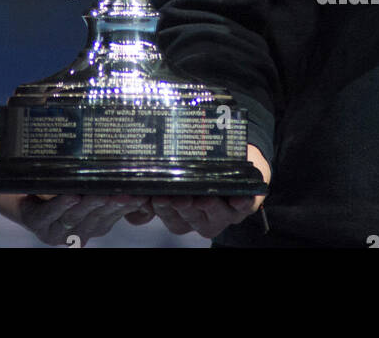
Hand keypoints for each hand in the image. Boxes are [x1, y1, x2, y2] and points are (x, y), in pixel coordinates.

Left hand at [0, 192, 151, 246]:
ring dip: (88, 206)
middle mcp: (73, 232)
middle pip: (95, 220)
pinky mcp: (33, 222)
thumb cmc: (52, 183)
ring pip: (74, 218)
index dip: (126, 207)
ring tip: (100, 193)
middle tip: (125, 193)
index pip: (111, 218)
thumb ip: (102, 185)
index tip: (142, 195)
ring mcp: (53, 230)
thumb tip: (137, 175)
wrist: (11, 184)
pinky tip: (71, 195)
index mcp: (89, 226)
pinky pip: (49, 214)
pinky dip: (61, 205)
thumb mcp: (81, 183)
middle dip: (110, 206)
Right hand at [150, 145, 270, 238]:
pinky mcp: (243, 207)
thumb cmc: (199, 169)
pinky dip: (241, 203)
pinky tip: (238, 197)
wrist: (234, 168)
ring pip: (214, 216)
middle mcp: (199, 217)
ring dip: (210, 208)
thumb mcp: (181, 169)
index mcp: (179, 211)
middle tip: (177, 199)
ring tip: (204, 199)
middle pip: (189, 218)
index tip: (156, 197)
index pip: (167, 213)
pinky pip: (243, 207)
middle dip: (183, 208)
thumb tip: (135, 161)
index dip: (161, 208)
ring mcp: (221, 215)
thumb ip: (164, 170)